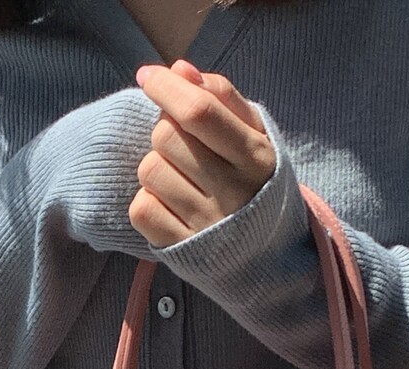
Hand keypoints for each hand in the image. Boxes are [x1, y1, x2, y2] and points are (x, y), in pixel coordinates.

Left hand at [129, 59, 276, 246]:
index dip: (166, 87)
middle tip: (182, 143)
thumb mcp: (255, 136)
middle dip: (165, 129)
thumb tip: (180, 70)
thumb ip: (222, 98)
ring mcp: (205, 225)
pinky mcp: (180, 250)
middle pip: (167, 137)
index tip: (148, 76)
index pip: (199, 112)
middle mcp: (233, 194)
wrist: (267, 257)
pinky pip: (141, 209)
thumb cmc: (256, 184)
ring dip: (156, 165)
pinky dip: (148, 200)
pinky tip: (170, 203)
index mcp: (256, 158)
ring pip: (150, 170)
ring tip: (180, 176)